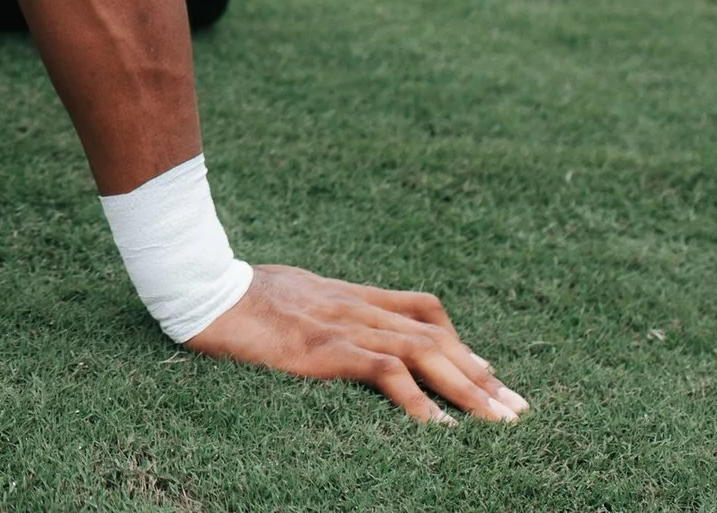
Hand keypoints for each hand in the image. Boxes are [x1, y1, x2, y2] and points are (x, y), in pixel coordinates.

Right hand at [186, 265, 528, 424]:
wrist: (199, 286)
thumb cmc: (232, 295)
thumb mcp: (287, 295)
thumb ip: (318, 309)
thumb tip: (329, 329)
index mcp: (346, 295)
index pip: (421, 310)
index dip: (461, 341)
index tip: (490, 373)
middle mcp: (354, 306)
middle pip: (436, 335)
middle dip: (481, 374)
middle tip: (517, 409)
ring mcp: (341, 325)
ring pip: (423, 352)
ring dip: (467, 389)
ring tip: (497, 422)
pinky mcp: (324, 347)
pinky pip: (384, 372)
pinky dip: (418, 400)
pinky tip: (439, 429)